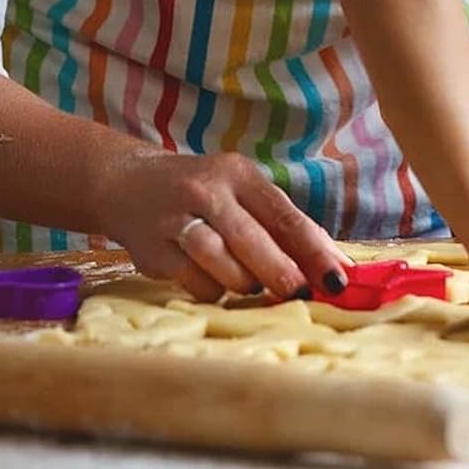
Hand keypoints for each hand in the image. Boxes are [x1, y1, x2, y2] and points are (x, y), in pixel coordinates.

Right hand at [91, 150, 351, 302]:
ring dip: (244, 281)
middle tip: (301, 294)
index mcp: (241, 175)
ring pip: (220, 259)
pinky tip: (217, 287)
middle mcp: (209, 191)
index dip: (315, 250)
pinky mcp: (152, 248)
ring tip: (254, 287)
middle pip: (253, 238)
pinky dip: (212, 290)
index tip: (339, 278)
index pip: (286, 216)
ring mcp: (177, 218)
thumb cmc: (204, 195)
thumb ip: (280, 226)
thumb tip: (332, 265)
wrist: (129, 184)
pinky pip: (192, 280)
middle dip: (282, 271)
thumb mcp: (241, 193)